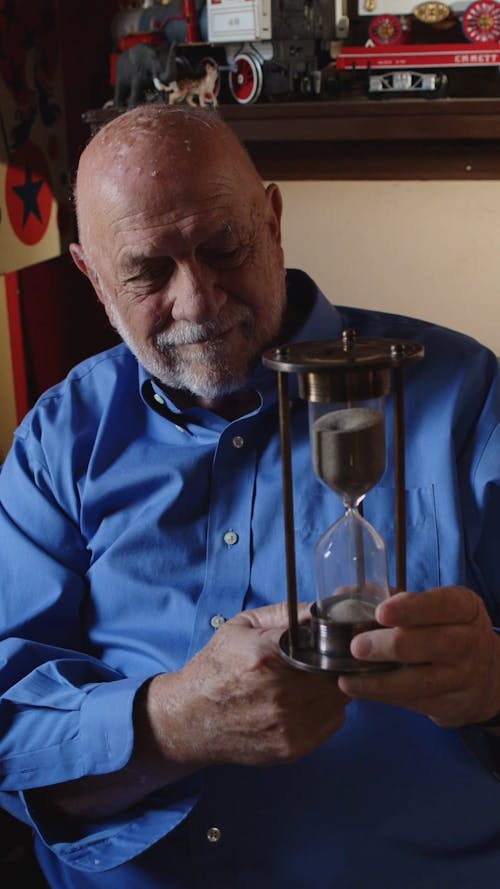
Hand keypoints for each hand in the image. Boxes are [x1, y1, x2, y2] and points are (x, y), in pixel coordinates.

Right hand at [146, 601, 349, 770]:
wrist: (190, 719)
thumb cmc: (215, 668)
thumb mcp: (241, 626)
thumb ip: (284, 612)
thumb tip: (321, 608)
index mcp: (267, 656)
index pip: (325, 644)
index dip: (334, 642)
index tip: (331, 640)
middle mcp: (281, 692)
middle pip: (337, 673)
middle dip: (336, 663)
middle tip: (327, 659)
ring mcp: (289, 724)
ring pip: (340, 699)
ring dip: (334, 687)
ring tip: (315, 679)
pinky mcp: (293, 748)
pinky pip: (333, 723)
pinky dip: (328, 710)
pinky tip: (309, 701)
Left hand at [337, 586, 499, 727]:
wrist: (483, 676)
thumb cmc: (445, 630)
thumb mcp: (433, 608)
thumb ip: (394, 600)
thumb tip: (345, 594)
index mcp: (465, 608)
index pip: (443, 605)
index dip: (412, 608)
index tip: (381, 612)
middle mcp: (471, 642)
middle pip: (436, 644)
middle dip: (393, 645)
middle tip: (358, 646)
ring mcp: (465, 677)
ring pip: (425, 680)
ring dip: (383, 679)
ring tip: (350, 676)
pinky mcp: (453, 705)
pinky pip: (416, 701)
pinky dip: (384, 695)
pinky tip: (358, 688)